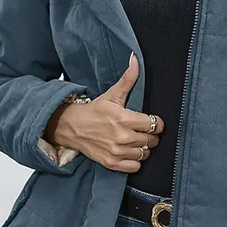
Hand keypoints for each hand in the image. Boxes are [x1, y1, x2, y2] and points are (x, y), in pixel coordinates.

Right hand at [44, 53, 164, 171]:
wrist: (70, 127)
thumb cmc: (94, 111)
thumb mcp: (112, 94)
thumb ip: (128, 79)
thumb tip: (135, 59)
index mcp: (124, 118)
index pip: (154, 124)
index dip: (156, 122)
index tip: (151, 121)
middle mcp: (122, 137)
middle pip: (152, 140)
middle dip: (151, 135)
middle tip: (143, 131)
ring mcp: (117, 152)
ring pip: (145, 153)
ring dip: (143, 148)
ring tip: (136, 141)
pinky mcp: (111, 163)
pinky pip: (135, 167)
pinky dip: (135, 161)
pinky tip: (130, 152)